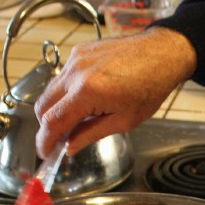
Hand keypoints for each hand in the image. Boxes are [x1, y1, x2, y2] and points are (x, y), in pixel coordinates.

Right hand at [33, 27, 196, 157]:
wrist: (161, 54)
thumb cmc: (150, 86)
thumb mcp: (124, 121)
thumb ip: (90, 134)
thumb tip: (70, 147)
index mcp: (87, 91)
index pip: (52, 122)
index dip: (45, 141)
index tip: (45, 152)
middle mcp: (76, 72)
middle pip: (43, 105)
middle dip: (46, 126)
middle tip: (58, 140)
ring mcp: (76, 59)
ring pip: (50, 90)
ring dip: (55, 109)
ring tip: (75, 121)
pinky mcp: (79, 52)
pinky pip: (62, 76)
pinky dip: (65, 92)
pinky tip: (84, 100)